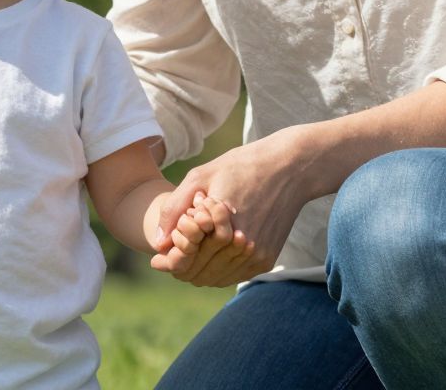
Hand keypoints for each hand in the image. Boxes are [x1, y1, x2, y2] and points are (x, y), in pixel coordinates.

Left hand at [150, 130, 317, 285]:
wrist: (290, 167)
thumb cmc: (240, 166)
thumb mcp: (199, 177)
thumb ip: (174, 210)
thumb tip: (158, 244)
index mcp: (223, 229)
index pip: (185, 263)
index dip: (168, 263)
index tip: (156, 260)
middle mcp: (243, 248)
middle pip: (200, 275)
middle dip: (181, 269)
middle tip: (169, 260)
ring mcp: (257, 256)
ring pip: (217, 279)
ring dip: (200, 272)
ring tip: (188, 257)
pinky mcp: (268, 258)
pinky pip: (235, 276)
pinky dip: (219, 272)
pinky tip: (209, 258)